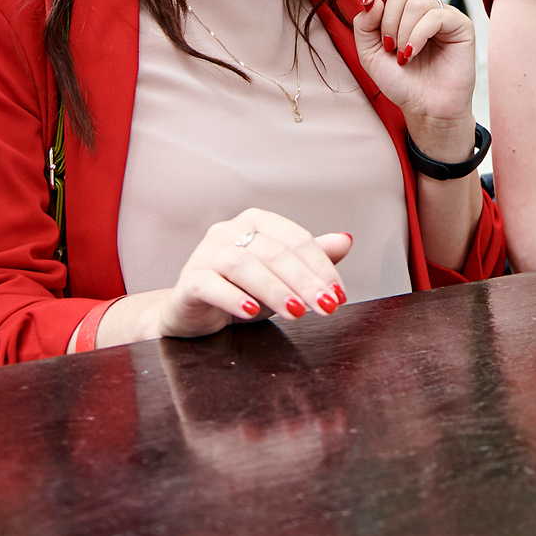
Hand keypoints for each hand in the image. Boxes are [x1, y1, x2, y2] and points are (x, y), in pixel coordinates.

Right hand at [153, 209, 353, 337]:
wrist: (195, 313)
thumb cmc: (241, 290)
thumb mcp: (283, 277)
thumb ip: (311, 259)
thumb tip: (346, 240)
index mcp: (257, 222)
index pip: (296, 239)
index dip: (322, 266)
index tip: (339, 294)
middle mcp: (230, 230)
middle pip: (274, 252)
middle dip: (305, 281)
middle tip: (326, 306)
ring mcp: (206, 252)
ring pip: (244, 265)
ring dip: (275, 290)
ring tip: (296, 313)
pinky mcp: (189, 280)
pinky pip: (210, 284)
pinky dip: (233, 298)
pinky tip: (251, 312)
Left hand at [351, 0, 474, 139]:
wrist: (424, 108)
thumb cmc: (401, 82)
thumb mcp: (369, 54)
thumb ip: (363, 26)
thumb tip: (373, 1)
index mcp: (403, 10)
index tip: (364, 0)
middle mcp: (424, 7)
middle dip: (387, 19)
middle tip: (388, 46)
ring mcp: (443, 15)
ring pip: (416, 2)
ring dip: (402, 31)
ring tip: (402, 56)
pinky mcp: (461, 25)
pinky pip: (435, 16)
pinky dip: (418, 35)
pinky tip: (412, 53)